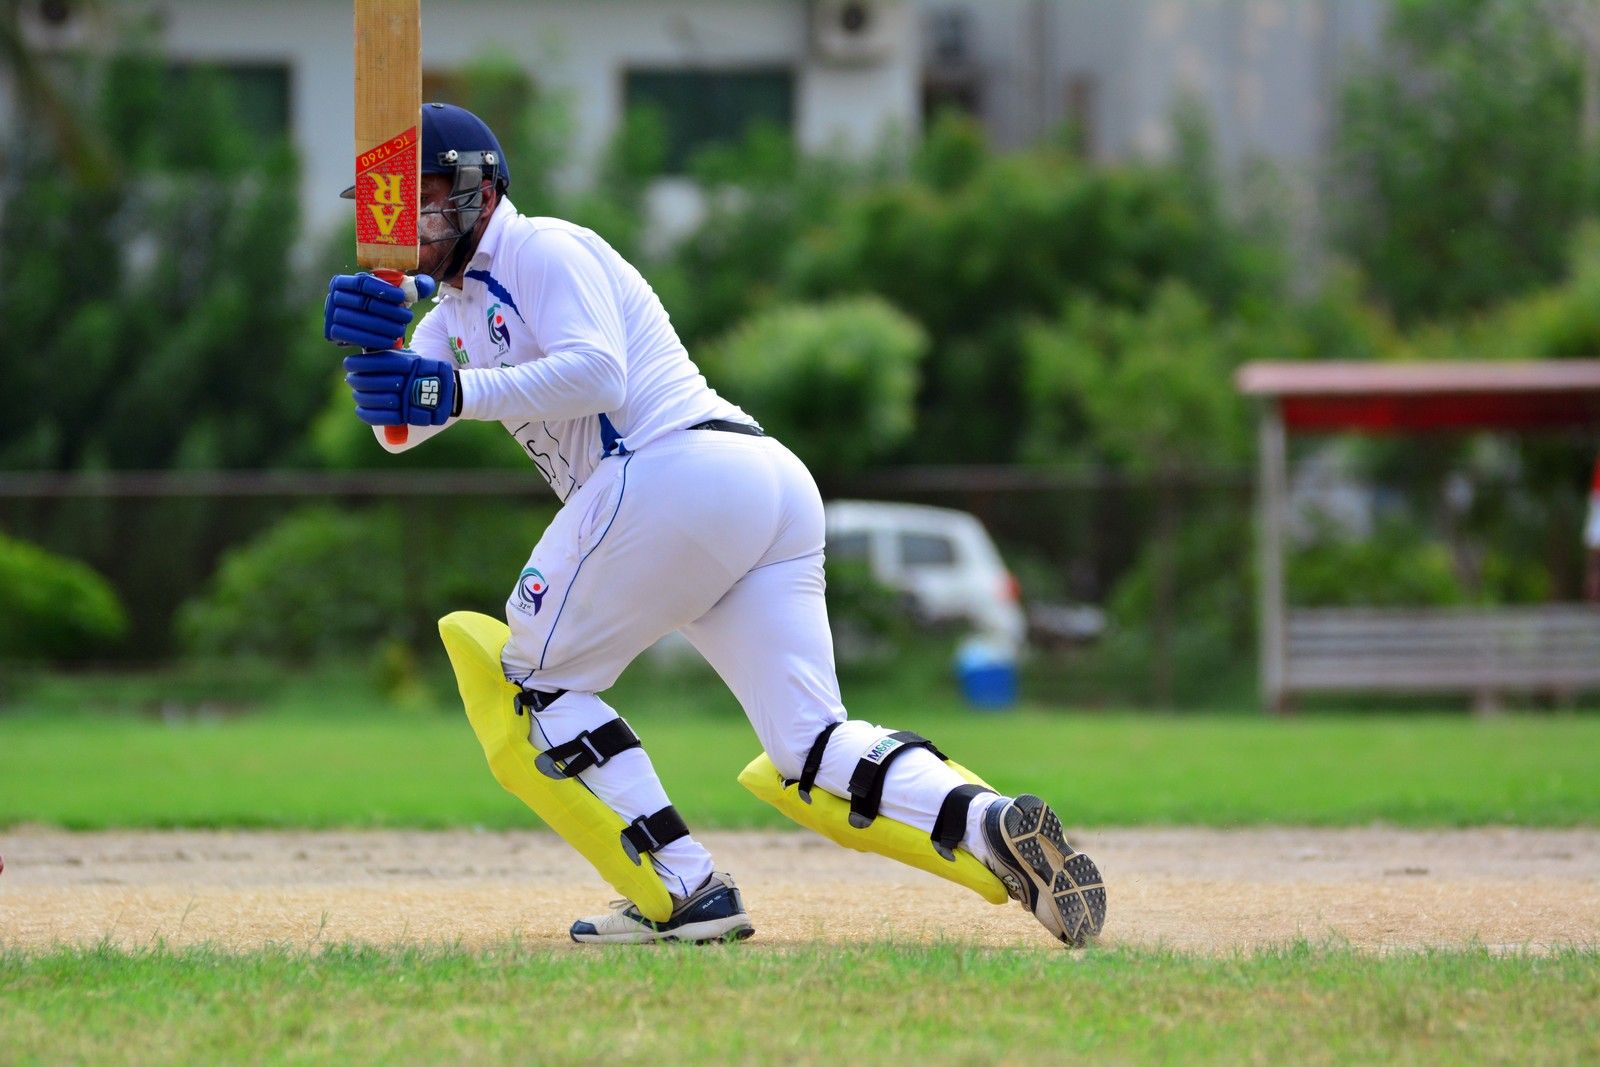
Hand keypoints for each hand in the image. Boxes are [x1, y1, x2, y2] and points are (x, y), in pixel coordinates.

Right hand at [324, 272, 437, 348]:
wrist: (367, 329)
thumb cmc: (384, 307)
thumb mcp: (396, 294)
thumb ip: (413, 286)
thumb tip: (424, 285)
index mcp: (344, 281)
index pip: (363, 282)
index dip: (383, 290)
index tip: (403, 298)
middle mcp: (333, 295)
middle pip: (362, 302)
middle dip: (388, 311)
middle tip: (408, 318)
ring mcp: (329, 314)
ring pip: (357, 320)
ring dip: (382, 327)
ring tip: (401, 330)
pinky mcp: (331, 331)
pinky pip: (351, 336)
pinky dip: (371, 339)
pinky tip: (389, 342)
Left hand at [343, 349, 458, 425]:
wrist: (451, 394)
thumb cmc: (427, 374)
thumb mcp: (413, 358)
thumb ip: (394, 356)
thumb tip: (368, 352)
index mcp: (407, 363)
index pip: (374, 361)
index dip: (358, 363)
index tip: (349, 363)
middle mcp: (406, 379)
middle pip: (369, 381)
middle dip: (356, 380)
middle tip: (351, 380)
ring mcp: (405, 398)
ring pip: (372, 399)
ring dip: (360, 396)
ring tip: (356, 394)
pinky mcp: (405, 414)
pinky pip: (380, 416)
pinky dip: (366, 413)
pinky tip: (360, 409)